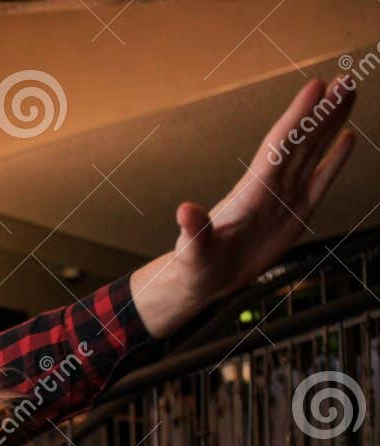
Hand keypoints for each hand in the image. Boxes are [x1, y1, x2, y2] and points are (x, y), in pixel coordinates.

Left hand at [134, 75, 355, 337]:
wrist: (205, 281)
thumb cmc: (195, 265)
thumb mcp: (192, 250)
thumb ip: (193, 231)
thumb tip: (184, 211)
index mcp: (251, 191)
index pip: (279, 146)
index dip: (297, 116)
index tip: (315, 86)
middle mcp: (270, 187)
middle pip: (301, 141)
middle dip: (322, 111)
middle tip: (344, 78)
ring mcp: (285, 198)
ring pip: (313, 152)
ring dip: (330, 123)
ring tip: (347, 92)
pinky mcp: (296, 213)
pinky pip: (320, 180)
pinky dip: (335, 160)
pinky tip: (347, 136)